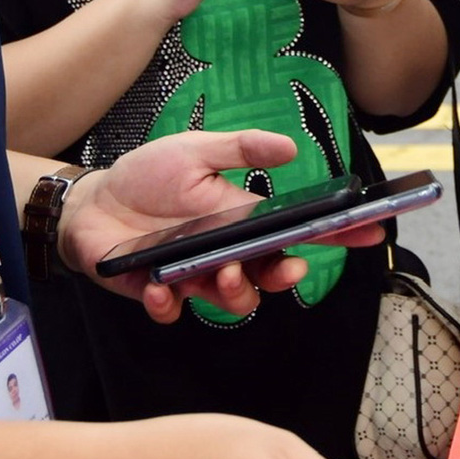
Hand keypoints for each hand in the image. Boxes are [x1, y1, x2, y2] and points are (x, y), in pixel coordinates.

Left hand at [60, 129, 385, 322]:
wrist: (91, 202)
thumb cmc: (145, 176)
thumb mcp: (194, 150)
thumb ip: (241, 148)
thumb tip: (291, 148)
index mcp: (241, 218)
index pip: (297, 229)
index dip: (335, 234)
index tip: (368, 231)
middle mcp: (225, 252)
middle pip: (271, 275)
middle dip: (284, 275)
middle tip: (284, 265)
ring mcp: (194, 275)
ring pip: (233, 299)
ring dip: (234, 292)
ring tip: (218, 274)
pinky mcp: (159, 292)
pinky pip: (174, 310)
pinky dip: (169, 304)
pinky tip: (159, 285)